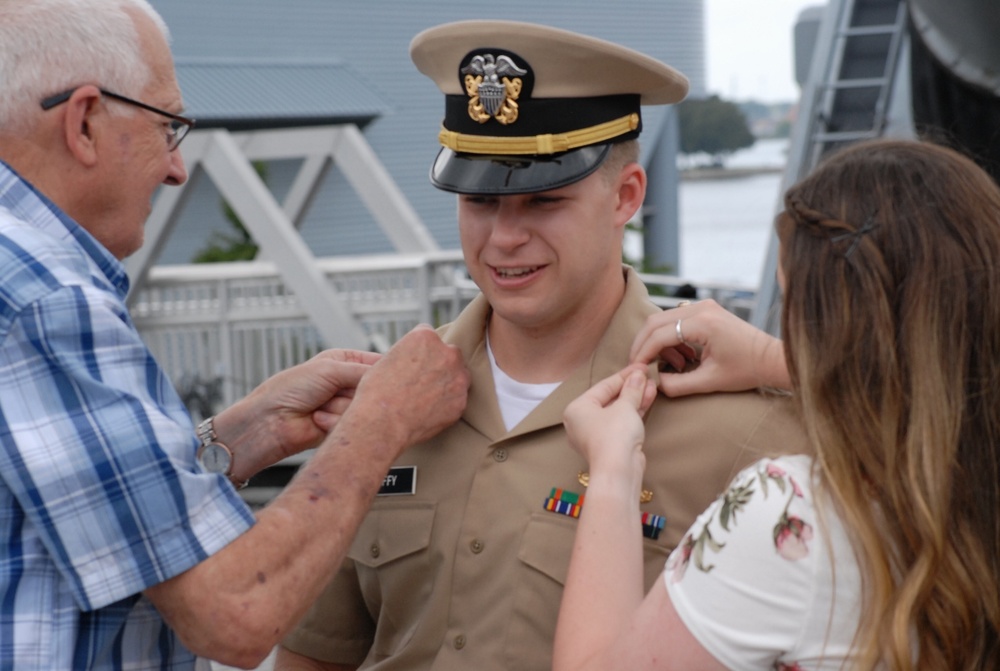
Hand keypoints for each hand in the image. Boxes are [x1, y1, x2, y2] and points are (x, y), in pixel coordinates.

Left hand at [218, 348, 381, 465]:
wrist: (270, 422)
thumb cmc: (290, 389)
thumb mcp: (330, 369)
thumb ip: (364, 371)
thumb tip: (390, 374)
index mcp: (344, 361)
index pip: (377, 363)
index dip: (384, 370)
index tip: (392, 376)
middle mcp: (346, 382)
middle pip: (374, 388)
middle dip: (356, 391)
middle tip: (338, 392)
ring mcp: (344, 405)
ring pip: (364, 407)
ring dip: (341, 407)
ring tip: (320, 406)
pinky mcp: (342, 426)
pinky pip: (354, 423)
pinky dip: (335, 421)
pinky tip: (318, 419)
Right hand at [350, 325, 469, 449]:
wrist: (382, 424)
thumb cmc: (377, 392)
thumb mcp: (388, 359)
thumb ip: (409, 353)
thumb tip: (417, 358)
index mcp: (426, 338)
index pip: (429, 337)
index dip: (418, 352)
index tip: (411, 364)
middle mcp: (447, 353)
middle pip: (449, 354)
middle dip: (439, 364)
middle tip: (420, 381)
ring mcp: (458, 378)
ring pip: (458, 376)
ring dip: (447, 383)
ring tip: (424, 397)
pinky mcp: (461, 402)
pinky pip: (457, 398)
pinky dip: (447, 404)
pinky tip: (429, 410)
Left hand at [563, 366, 655, 488]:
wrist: (618, 471)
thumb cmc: (615, 434)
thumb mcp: (625, 406)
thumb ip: (632, 389)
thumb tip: (639, 375)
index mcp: (577, 409)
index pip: (603, 386)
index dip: (624, 375)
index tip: (641, 366)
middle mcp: (582, 421)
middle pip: (610, 398)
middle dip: (630, 387)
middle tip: (648, 375)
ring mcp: (596, 434)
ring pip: (617, 411)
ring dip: (635, 398)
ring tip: (652, 384)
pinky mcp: (609, 445)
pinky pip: (621, 422)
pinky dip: (633, 411)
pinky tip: (648, 398)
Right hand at [629, 300, 789, 395]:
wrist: (772, 359)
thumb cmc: (747, 370)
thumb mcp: (710, 382)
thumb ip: (677, 385)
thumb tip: (654, 384)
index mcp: (703, 323)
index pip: (659, 335)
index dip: (643, 353)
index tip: (635, 370)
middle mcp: (701, 308)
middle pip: (655, 322)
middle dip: (642, 345)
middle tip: (638, 365)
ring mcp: (704, 306)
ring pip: (663, 320)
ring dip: (657, 342)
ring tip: (669, 365)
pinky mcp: (706, 310)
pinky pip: (676, 320)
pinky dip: (670, 338)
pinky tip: (682, 357)